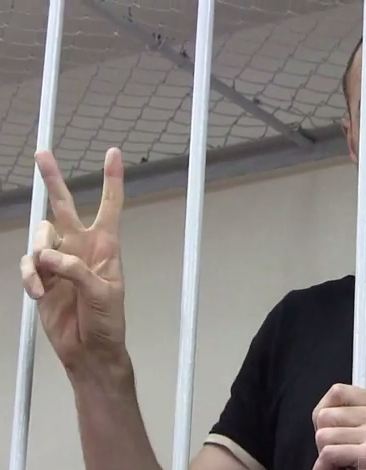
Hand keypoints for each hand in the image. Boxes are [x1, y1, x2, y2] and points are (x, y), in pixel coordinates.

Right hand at [19, 148, 127, 375]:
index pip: (110, 206)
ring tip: (46, 282)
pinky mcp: (41, 277)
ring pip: (40, 235)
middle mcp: (82, 247)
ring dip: (39, 254)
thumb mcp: (103, 295)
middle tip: (43, 153)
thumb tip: (47, 256)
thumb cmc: (107, 322)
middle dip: (54, 180)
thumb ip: (77, 271)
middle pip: (64, 206)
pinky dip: (29, 277)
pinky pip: (28, 265)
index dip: (112, 180)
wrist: (89, 349)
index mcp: (106, 246)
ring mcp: (60, 261)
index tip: (113, 153)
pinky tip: (39, 294)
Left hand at [312, 383, 365, 469]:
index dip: (325, 412)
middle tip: (341, 452)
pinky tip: (340, 468)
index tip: (332, 428)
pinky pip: (328, 453)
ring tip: (344, 461)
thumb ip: (348, 416)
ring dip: (325, 454)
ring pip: (323, 435)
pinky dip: (325, 466)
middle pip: (325, 415)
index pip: (338, 391)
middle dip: (325, 437)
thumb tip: (321, 413)